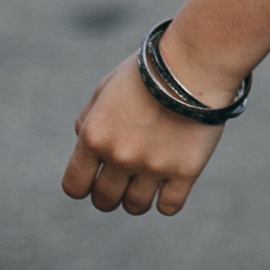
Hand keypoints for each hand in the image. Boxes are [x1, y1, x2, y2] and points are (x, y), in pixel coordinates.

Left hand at [60, 53, 226, 216]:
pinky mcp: (185, 171)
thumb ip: (88, 118)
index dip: (84, 185)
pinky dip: (168, 200)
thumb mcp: (107, 87)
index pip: (74, 187)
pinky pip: (169, 207)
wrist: (195, 62)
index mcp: (94, 136)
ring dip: (138, 198)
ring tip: (149, 179)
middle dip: (111, 193)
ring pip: (135, 207)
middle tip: (125, 177)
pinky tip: (171, 183)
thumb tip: (82, 141)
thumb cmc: (150, 71)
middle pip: (104, 201)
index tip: (97, 177)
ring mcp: (152, 166)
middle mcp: (119, 156)